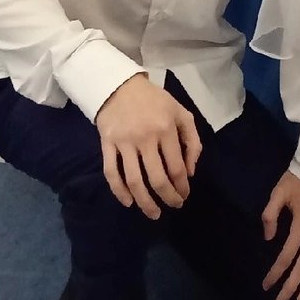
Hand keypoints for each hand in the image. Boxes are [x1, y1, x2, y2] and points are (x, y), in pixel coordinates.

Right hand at [95, 75, 200, 219]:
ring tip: (153, 213)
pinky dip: (119, 191)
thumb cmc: (155, 101)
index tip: (184, 195)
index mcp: (167, 128)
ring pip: (134, 180)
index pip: (176, 167)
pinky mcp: (107, 144)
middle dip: (168, 197)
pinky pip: (112, 173)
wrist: (120, 85)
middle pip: (157, 178)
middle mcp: (146, 137)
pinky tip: (128, 202)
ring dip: (145, 202)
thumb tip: (190, 172)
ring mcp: (125, 142)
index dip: (182, 186)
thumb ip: (192, 140)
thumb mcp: (181, 113)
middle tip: (173, 206)